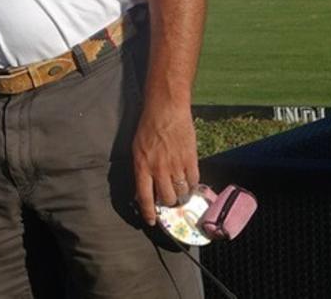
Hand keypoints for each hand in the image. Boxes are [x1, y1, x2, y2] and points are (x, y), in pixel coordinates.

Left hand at [132, 96, 199, 225]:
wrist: (166, 109)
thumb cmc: (148, 126)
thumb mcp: (137, 149)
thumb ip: (141, 169)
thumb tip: (144, 190)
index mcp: (142, 165)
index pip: (145, 197)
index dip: (149, 213)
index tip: (151, 221)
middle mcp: (159, 169)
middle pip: (167, 198)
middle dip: (168, 204)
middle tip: (169, 201)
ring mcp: (176, 165)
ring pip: (181, 193)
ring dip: (181, 196)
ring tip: (180, 192)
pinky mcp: (190, 159)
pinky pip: (194, 181)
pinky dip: (192, 185)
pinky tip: (189, 182)